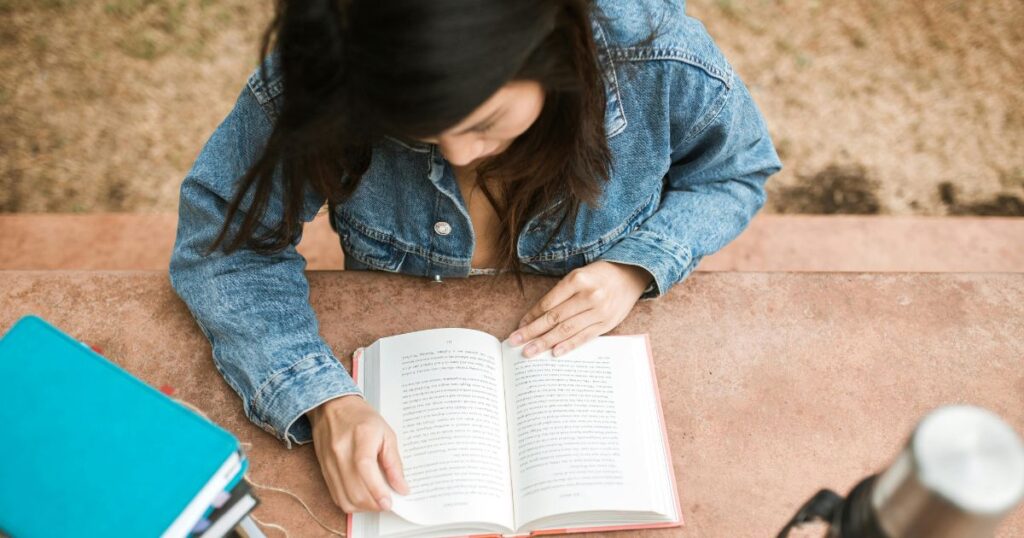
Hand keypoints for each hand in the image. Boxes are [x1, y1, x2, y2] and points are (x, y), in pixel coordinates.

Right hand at [307, 389, 408, 512]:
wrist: (332, 407)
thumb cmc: (360, 417)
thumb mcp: (386, 433)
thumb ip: (394, 462)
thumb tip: (401, 487)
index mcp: (360, 437)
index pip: (365, 468)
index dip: (377, 490)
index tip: (389, 502)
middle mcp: (340, 452)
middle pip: (354, 489)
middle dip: (374, 504)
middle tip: (387, 503)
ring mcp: (329, 464)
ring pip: (344, 498)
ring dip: (363, 507)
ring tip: (376, 501)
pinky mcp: (324, 472)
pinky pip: (336, 496)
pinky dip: (351, 503)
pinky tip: (362, 497)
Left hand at [506, 260, 651, 356]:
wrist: (631, 275)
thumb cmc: (599, 275)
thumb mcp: (578, 275)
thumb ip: (560, 294)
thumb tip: (535, 317)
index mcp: (578, 279)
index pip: (549, 302)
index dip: (532, 316)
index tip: (519, 326)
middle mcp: (589, 295)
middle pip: (554, 318)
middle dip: (532, 332)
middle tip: (514, 342)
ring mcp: (599, 311)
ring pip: (567, 329)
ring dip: (545, 342)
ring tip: (529, 351)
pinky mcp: (607, 323)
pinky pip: (584, 337)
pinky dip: (568, 345)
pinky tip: (554, 353)